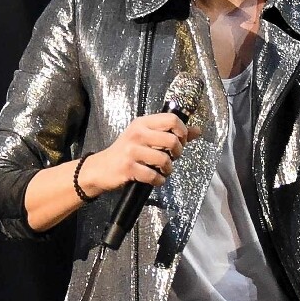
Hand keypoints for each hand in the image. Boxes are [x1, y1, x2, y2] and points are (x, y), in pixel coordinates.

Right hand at [78, 113, 201, 195]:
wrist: (101, 168)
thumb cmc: (128, 152)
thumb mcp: (147, 137)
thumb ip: (172, 133)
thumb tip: (197, 130)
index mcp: (143, 123)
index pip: (171, 119)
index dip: (182, 131)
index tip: (181, 141)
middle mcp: (137, 133)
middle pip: (172, 140)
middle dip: (178, 153)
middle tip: (173, 158)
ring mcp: (131, 151)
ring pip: (164, 159)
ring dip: (168, 169)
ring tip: (163, 171)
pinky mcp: (128, 168)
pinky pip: (153, 176)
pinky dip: (158, 181)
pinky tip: (155, 179)